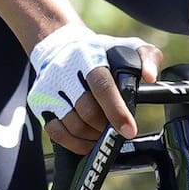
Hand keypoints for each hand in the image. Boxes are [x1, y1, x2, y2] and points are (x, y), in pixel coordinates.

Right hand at [27, 24, 161, 153]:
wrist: (60, 47)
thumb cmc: (101, 53)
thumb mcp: (129, 46)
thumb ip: (147, 57)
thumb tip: (150, 76)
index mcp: (88, 57)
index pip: (102, 87)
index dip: (116, 111)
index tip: (129, 130)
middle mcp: (65, 71)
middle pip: (87, 112)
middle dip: (106, 127)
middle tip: (117, 130)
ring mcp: (49, 88)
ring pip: (73, 126)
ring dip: (93, 137)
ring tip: (103, 134)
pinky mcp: (39, 102)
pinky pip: (56, 132)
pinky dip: (74, 143)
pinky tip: (87, 140)